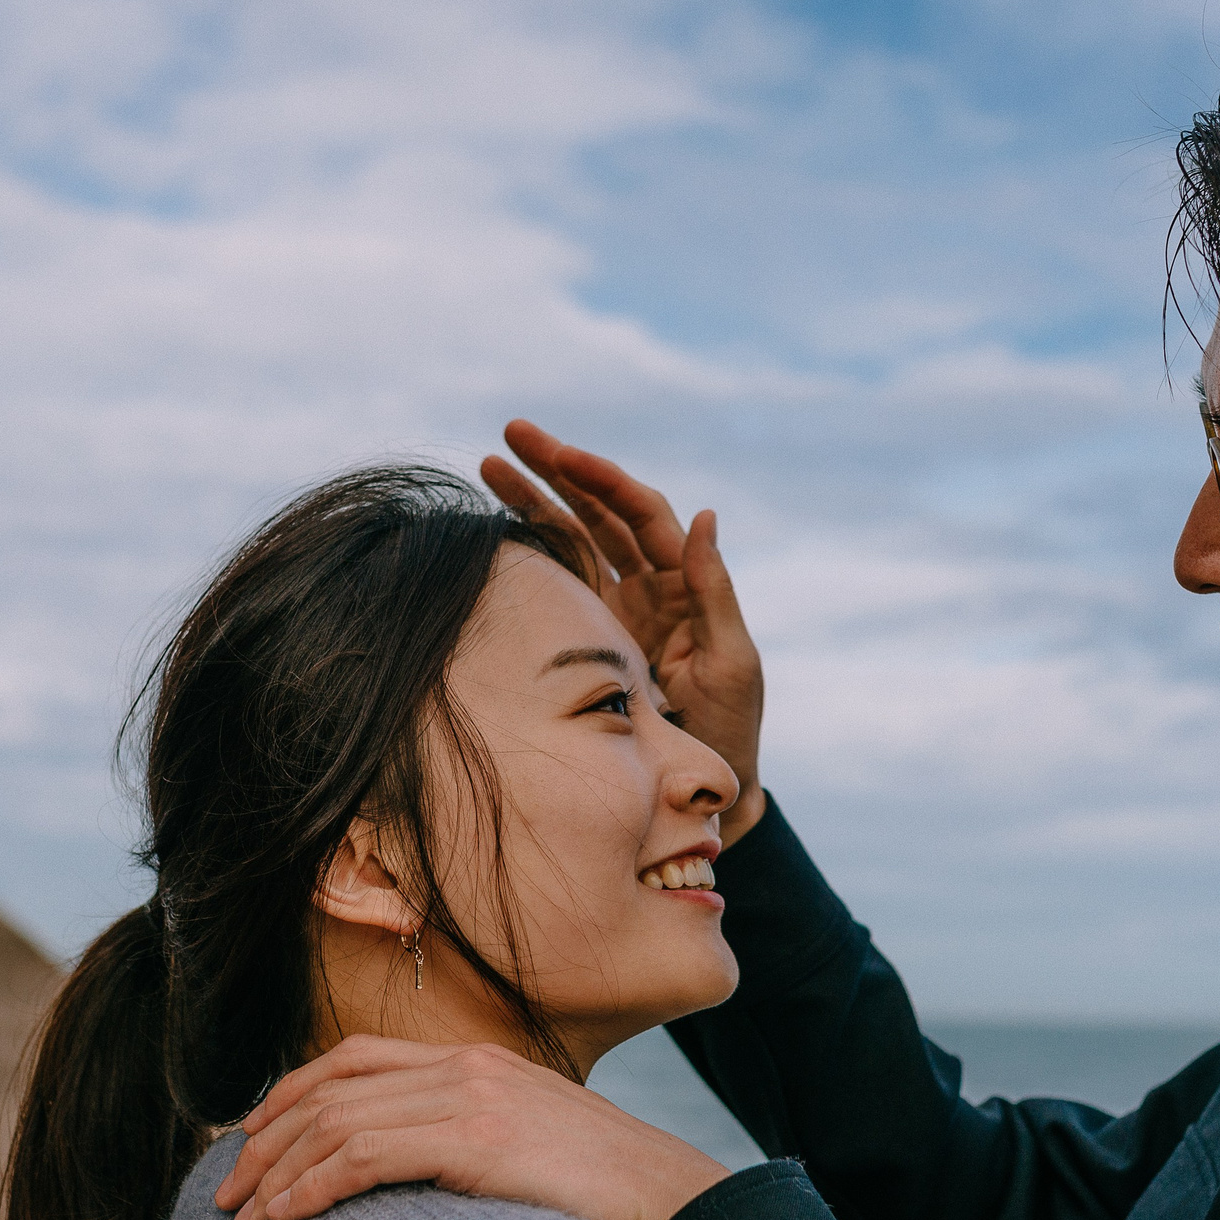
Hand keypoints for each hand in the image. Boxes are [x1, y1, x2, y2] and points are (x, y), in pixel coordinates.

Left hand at [210, 1035, 731, 1219]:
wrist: (675, 1199)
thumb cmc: (608, 1193)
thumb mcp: (533, 1148)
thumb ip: (474, 1143)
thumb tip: (420, 1181)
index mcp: (478, 1062)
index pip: (357, 1058)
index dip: (291, 1093)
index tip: (251, 1139)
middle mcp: (467, 1067)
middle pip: (332, 1087)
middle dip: (265, 1141)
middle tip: (225, 1195)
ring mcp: (473, 1099)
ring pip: (338, 1123)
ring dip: (277, 1175)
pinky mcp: (478, 1141)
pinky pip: (366, 1157)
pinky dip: (313, 1188)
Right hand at [484, 420, 766, 842]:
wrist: (702, 786)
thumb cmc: (730, 726)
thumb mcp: (731, 660)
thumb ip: (714, 592)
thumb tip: (706, 516)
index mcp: (683, 582)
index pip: (640, 512)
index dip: (603, 479)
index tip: (562, 454)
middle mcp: (648, 585)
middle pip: (598, 512)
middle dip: (556, 470)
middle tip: (512, 433)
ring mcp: (616, 608)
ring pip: (570, 540)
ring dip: (533, 501)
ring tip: (489, 466)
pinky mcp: (589, 637)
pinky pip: (557, 583)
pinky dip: (528, 552)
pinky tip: (495, 526)